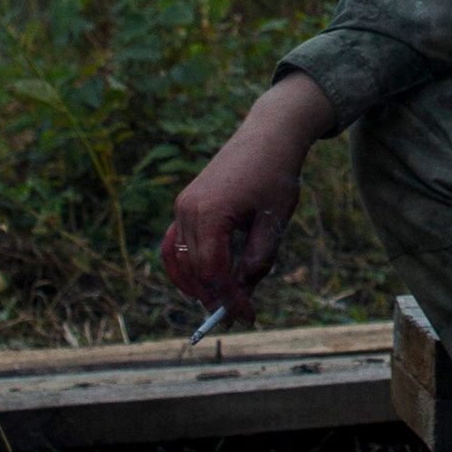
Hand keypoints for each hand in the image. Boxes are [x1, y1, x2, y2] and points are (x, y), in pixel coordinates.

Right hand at [159, 74, 338, 325]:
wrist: (268, 135)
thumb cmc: (276, 174)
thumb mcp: (275, 220)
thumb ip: (259, 258)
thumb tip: (244, 290)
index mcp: (211, 213)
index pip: (214, 271)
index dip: (229, 298)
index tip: (246, 317)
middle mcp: (189, 209)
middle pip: (194, 269)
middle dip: (214, 297)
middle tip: (237, 316)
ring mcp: (183, 205)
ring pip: (179, 259)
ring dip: (196, 285)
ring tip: (220, 303)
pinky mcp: (185, 204)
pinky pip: (175, 243)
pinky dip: (185, 265)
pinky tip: (202, 282)